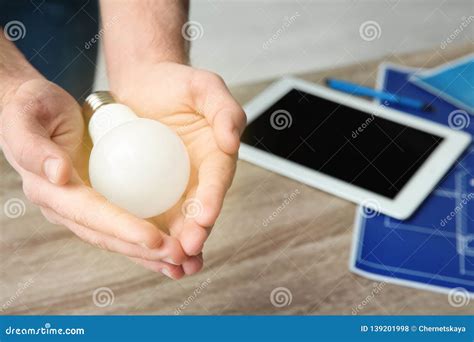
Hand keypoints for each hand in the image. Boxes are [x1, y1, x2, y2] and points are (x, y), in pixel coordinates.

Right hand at [0, 78, 187, 278]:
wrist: (33, 110)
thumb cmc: (31, 109)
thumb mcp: (25, 119)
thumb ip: (34, 147)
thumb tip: (58, 174)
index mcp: (50, 192)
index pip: (91, 213)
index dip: (122, 227)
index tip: (154, 239)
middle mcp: (67, 208)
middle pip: (108, 236)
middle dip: (144, 250)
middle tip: (180, 256)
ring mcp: (83, 209)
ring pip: (118, 238)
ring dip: (150, 254)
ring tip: (183, 262)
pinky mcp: (97, 203)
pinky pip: (124, 225)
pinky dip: (147, 240)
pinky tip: (172, 246)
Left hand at [111, 62, 245, 274]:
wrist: (144, 85)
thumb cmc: (177, 84)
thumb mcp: (205, 87)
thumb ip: (224, 110)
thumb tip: (232, 141)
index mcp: (216, 156)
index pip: (217, 181)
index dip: (212, 200)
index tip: (205, 219)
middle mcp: (198, 176)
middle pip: (200, 209)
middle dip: (196, 233)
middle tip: (187, 252)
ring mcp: (174, 185)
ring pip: (178, 220)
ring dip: (176, 245)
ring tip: (172, 266)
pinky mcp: (151, 190)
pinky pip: (152, 214)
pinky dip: (152, 235)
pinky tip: (145, 253)